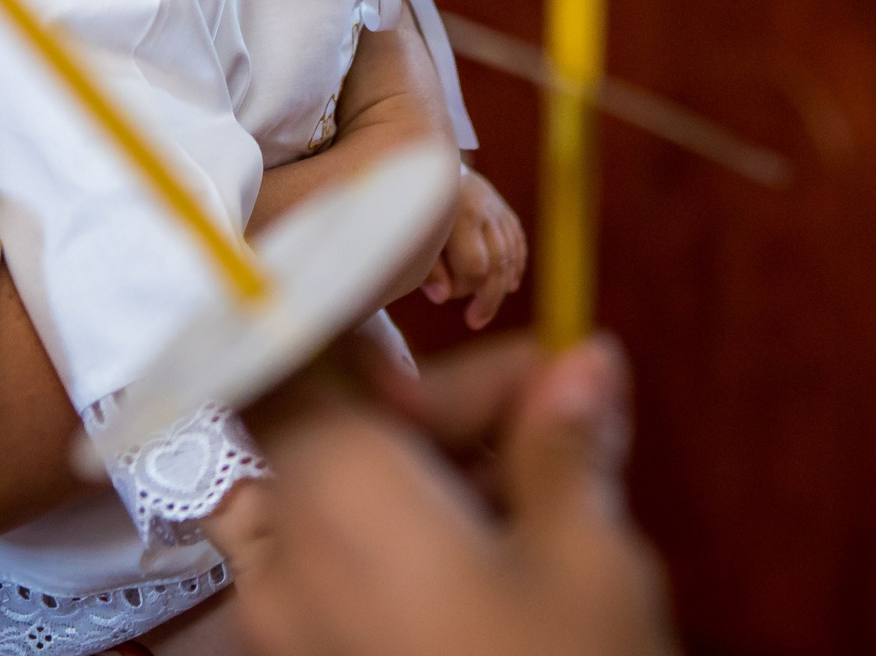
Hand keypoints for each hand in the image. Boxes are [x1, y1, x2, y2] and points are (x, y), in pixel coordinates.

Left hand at [207, 334, 674, 655]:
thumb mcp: (591, 561)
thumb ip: (567, 445)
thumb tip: (585, 365)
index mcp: (337, 491)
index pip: (284, 344)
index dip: (332, 292)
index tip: (378, 256)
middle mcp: (286, 550)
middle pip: (335, 421)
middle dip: (439, 401)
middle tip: (553, 402)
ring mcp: (289, 622)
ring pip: (340, 494)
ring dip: (433, 468)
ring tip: (549, 475)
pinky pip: (341, 566)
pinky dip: (410, 534)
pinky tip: (508, 541)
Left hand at [419, 166, 527, 328]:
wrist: (422, 156)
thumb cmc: (408, 202)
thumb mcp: (410, 233)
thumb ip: (426, 266)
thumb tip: (442, 298)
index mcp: (459, 213)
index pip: (475, 266)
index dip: (462, 288)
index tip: (442, 297)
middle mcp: (484, 208)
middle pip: (498, 263)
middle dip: (488, 298)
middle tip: (475, 322)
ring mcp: (496, 206)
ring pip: (511, 253)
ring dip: (502, 286)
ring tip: (485, 310)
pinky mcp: (501, 207)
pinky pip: (517, 240)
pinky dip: (516, 264)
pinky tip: (510, 285)